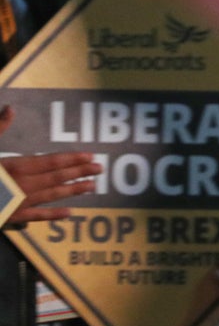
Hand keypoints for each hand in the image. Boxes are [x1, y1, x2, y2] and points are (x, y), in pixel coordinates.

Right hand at [0, 105, 102, 225]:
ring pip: (52, 196)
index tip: (90, 156)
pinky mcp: (11, 217)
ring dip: (73, 190)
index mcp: (15, 166)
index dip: (72, 158)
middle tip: (101, 168)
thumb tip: (10, 108)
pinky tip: (70, 214)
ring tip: (92, 187)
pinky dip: (53, 215)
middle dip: (80, 172)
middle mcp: (21, 184)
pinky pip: (36, 217)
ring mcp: (18, 202)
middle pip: (57, 177)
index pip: (51, 161)